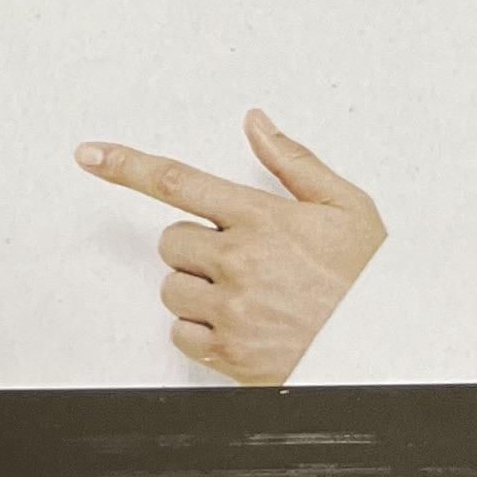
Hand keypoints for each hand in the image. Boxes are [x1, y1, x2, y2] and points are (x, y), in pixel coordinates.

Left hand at [76, 110, 384, 385]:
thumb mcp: (345, 205)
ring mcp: (230, 309)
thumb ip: (293, 162)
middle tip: (241, 259)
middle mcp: (239, 261)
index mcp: (262, 218)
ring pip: (172, 289)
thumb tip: (257, 123)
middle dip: (197, 247)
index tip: (90, 155)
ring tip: (248, 295)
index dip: (126, 165)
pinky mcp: (228, 353)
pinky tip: (238, 326)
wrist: (387, 346)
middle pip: (171, 241)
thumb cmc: (369, 279)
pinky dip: (200, 331)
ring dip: (197, 289)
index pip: (176, 181)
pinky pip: (180, 335)